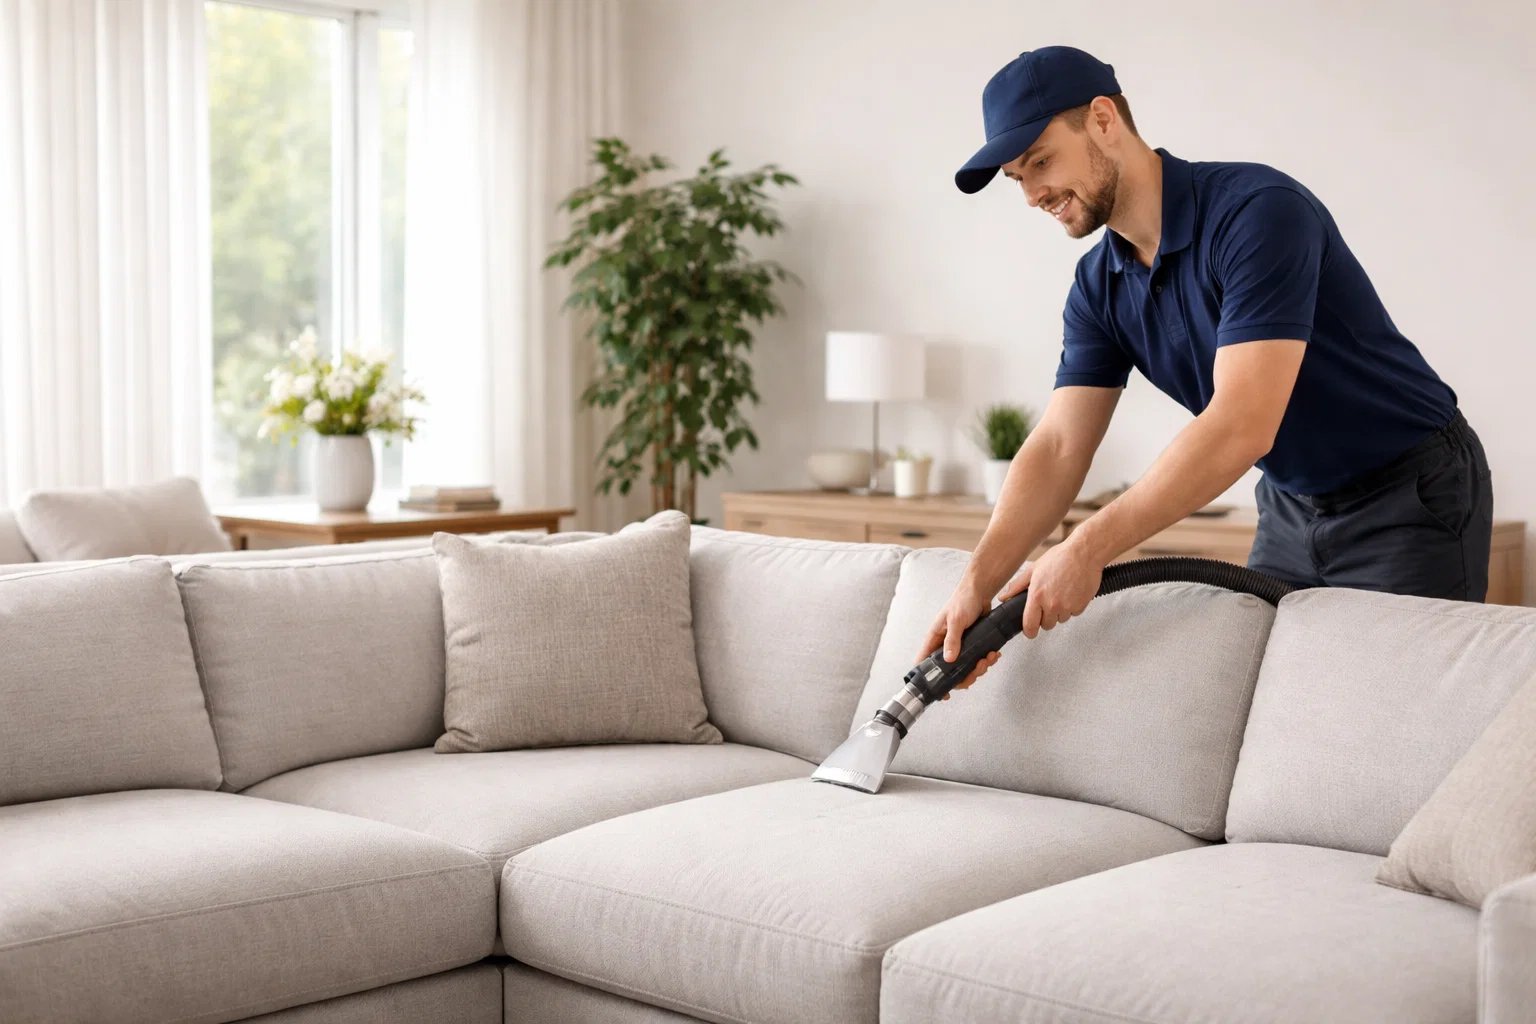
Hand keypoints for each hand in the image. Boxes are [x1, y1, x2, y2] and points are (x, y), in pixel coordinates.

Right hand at [915, 577, 1008, 698]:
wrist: (980, 592)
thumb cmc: (962, 601)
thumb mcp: (955, 620)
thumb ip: (952, 640)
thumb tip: (949, 660)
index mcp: (934, 640)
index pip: (924, 664)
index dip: (929, 681)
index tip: (943, 693)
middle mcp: (944, 646)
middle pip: (949, 673)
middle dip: (966, 676)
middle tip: (977, 668)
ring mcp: (959, 647)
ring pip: (966, 669)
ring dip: (980, 668)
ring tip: (989, 658)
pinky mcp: (972, 646)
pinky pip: (977, 661)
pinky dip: (986, 661)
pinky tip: (993, 654)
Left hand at [1013, 539, 1101, 638]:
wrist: (1084, 553)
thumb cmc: (1060, 557)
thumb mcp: (1034, 569)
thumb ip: (1017, 586)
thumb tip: (1002, 597)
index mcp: (1037, 596)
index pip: (1030, 625)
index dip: (1029, 631)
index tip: (1030, 631)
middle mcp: (1052, 604)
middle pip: (1046, 625)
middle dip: (1045, 617)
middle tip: (1048, 602)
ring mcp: (1067, 607)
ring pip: (1060, 620)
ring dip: (1059, 612)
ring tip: (1061, 593)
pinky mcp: (1081, 606)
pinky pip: (1073, 614)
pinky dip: (1072, 607)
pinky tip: (1071, 593)